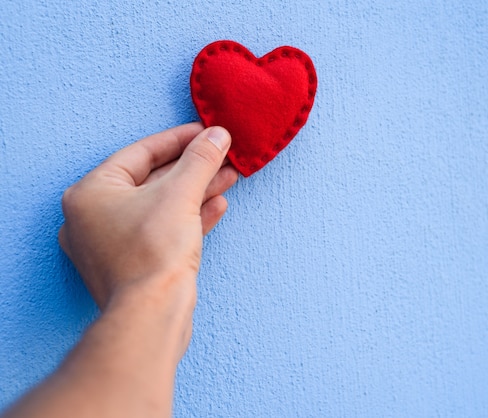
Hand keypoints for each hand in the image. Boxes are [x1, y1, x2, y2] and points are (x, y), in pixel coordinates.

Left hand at [58, 123, 236, 311]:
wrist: (151, 315)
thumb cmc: (152, 254)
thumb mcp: (180, 194)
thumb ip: (199, 159)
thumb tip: (217, 135)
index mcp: (90, 193)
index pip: (140, 153)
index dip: (178, 139)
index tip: (205, 132)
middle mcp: (94, 217)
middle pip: (152, 180)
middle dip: (193, 168)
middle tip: (222, 156)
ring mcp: (112, 244)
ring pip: (161, 207)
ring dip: (196, 191)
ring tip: (228, 177)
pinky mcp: (132, 265)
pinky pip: (162, 230)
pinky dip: (189, 218)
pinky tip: (216, 206)